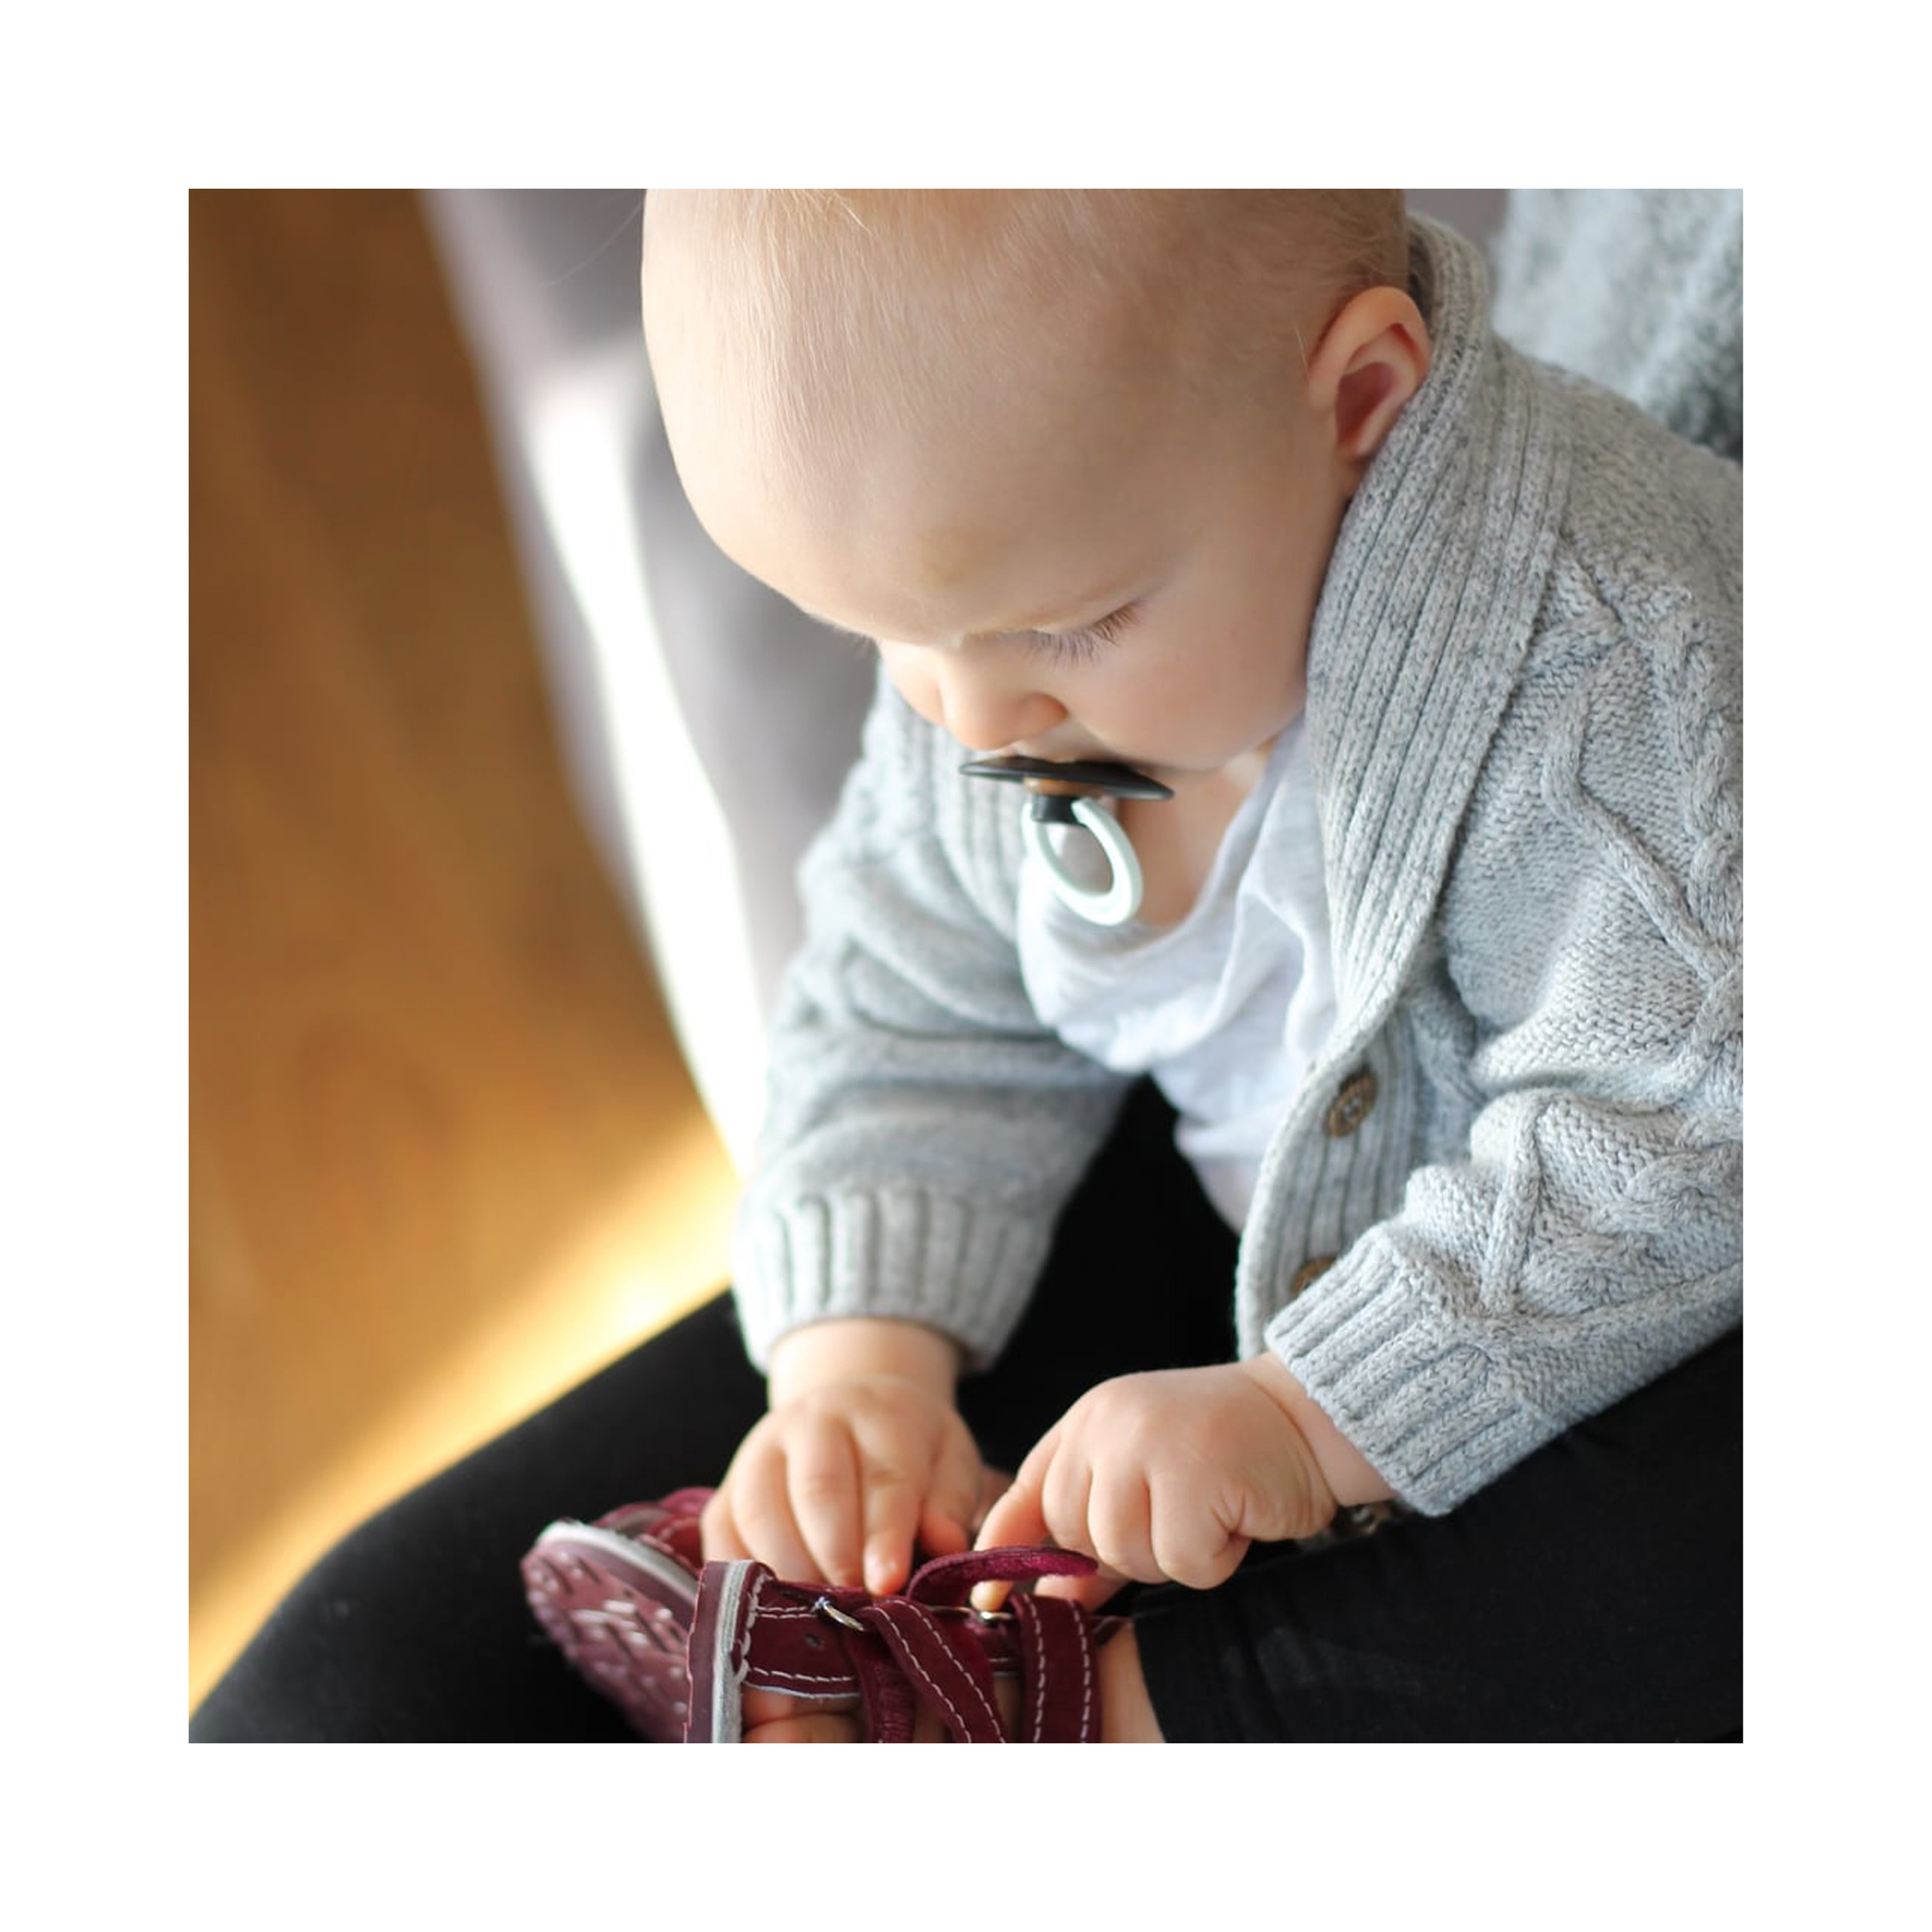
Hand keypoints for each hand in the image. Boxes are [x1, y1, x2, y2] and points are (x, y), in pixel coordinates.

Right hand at [701, 1319, 986, 1595]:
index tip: (890, 1583)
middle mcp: (811, 1423)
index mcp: (876, 1413)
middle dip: (837, 1555)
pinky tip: (772, 1610)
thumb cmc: (908, 1448)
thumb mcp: (948, 1458)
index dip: (887, 1533)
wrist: (848, 1411)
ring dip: (792, 1570)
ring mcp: (759, 1453)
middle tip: (856, 1607)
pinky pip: (722, 1535)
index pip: (885, 1475)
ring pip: (762, 1511)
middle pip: (818, 1490)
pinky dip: (742, 1577)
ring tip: (820, 1616)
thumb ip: (950, 1500)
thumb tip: (946, 1545)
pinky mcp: (725, 1491)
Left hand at [971, 1359, 1350, 1611]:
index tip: (989, 1598)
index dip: (1007, 1549)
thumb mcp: (1144, 1482)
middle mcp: (1108, 1423)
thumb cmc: (1225, 1456)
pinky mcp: (1194, 1470)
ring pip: (1127, 1554)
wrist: (1307, 1417)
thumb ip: (1091, 1534)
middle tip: (1181, 1517)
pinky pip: (1182, 1561)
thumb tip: (1043, 1601)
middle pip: (1079, 1535)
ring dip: (1175, 1555)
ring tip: (1210, 1510)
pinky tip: (1236, 1515)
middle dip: (1128, 1552)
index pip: (1029, 1491)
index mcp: (1089, 1420)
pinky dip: (1215, 1557)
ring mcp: (1148, 1442)